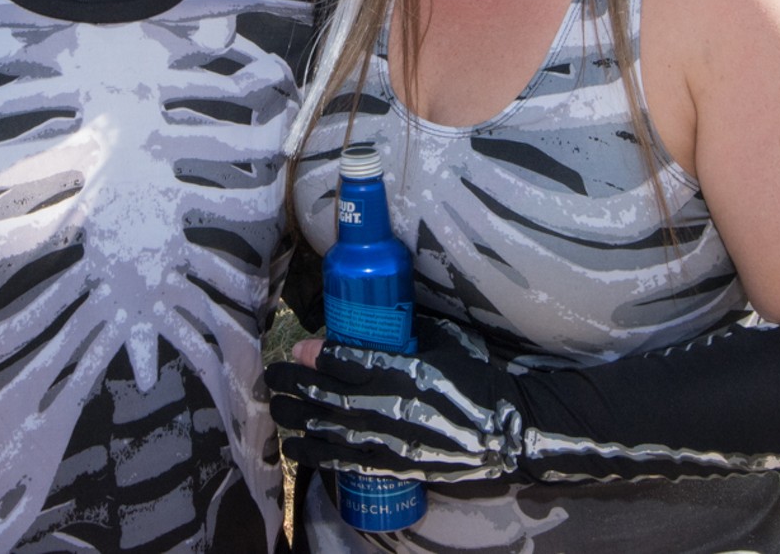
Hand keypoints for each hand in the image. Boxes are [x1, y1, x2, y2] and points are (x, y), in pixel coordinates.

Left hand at [265, 316, 525, 482]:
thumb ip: (405, 335)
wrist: (506, 427)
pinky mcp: (394, 464)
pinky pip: (348, 461)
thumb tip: (371, 316)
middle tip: (273, 374)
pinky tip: (294, 448)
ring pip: (333, 429)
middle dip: (298, 385)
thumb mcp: (443, 342)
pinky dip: (318, 454)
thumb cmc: (475, 376)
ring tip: (275, 409)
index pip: (354, 362)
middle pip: (333, 397)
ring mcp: (392, 440)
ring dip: (299, 418)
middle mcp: (394, 407)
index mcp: (408, 372)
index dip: (321, 356)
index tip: (297, 346)